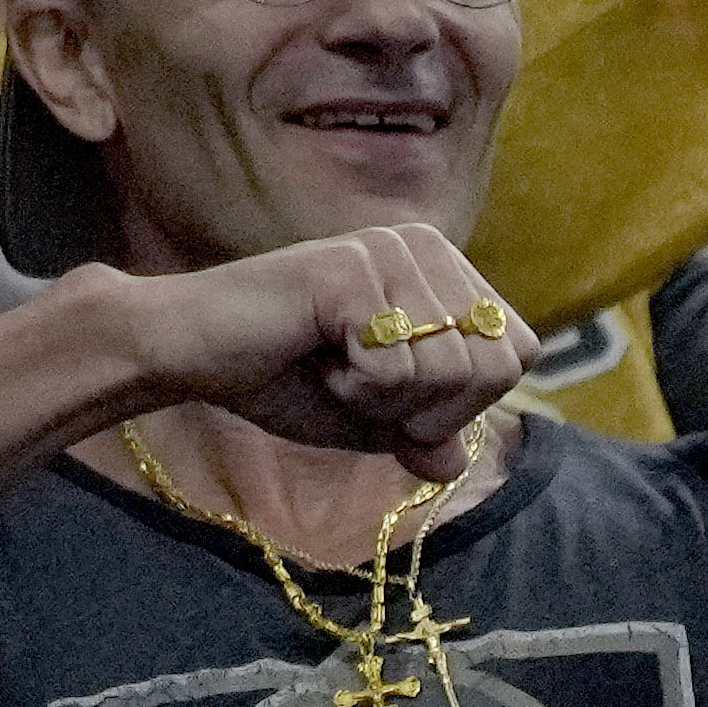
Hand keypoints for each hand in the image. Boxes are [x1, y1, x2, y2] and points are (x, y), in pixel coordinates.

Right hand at [108, 226, 532, 479]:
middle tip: (358, 383)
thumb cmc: (280, 377)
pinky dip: (355, 388)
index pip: (517, 353)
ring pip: (449, 370)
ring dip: (385, 398)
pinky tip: (313, 357)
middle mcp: (427, 243)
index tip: (393, 396)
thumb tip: (456, 463)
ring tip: (333, 367)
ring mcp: (390, 249)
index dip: (463, 404)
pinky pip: (395, 367)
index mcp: (444, 267)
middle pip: (494, 367)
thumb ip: (424, 433)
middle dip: (427, 407)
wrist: (190, 352)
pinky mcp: (351, 268)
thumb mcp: (370, 417)